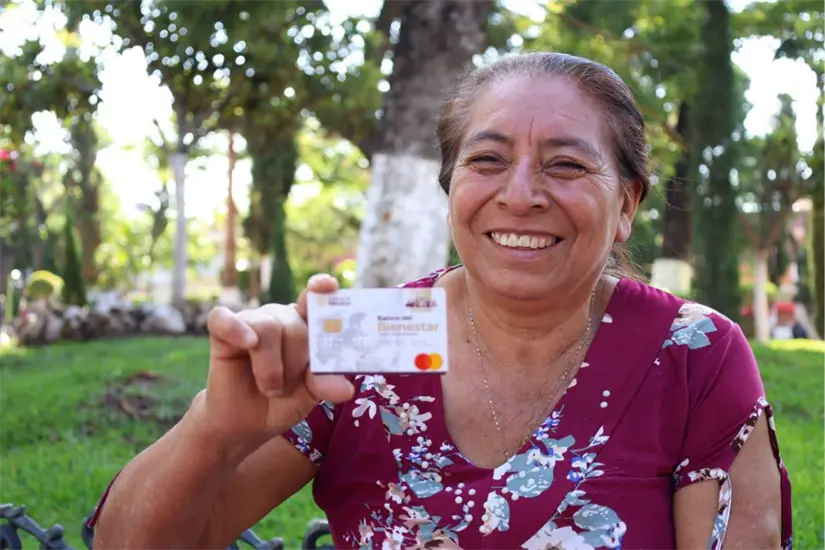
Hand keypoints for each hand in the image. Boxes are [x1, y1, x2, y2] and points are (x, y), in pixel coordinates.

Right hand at [196, 273, 354, 450]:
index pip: (316, 300)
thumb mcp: (310, 394)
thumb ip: (326, 383)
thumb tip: (347, 389)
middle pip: (295, 326)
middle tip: (285, 389)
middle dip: (294, 364)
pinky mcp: (223, 330)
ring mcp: (252, 320)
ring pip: (267, 327)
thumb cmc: (283, 400)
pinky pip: (225, 319)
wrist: (247, 423)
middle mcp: (281, 317)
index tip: (328, 285)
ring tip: (270, 389)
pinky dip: (236, 329)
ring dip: (270, 367)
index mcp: (307, 325)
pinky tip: (247, 343)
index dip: (322, 289)